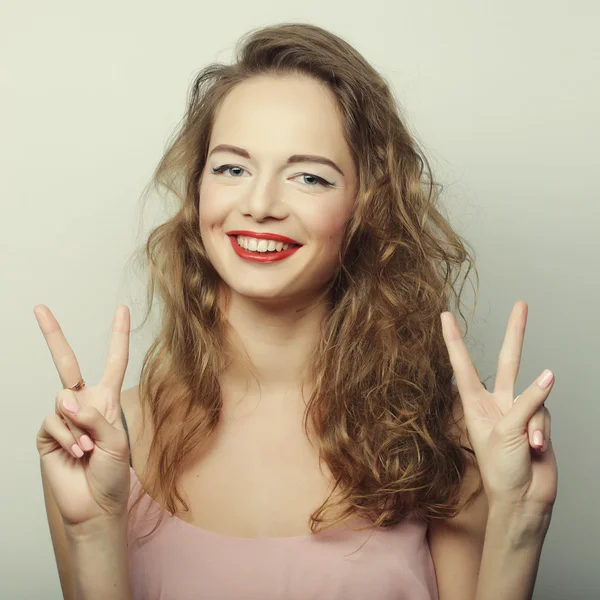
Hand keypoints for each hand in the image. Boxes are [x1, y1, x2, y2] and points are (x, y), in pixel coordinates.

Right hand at [35, 304, 131, 527]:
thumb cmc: (113, 473)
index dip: (118, 335)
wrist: (95, 504)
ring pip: (63, 401)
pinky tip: (77, 454)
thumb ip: (94, 417)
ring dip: (79, 428)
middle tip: (39, 308)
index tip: (122, 309)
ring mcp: (63, 418)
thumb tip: (65, 400)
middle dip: (53, 335)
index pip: (114, 361)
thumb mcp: (117, 441)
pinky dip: (68, 438)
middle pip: (66, 363)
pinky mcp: (47, 434)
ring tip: (89, 450)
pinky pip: (53, 422)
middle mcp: (83, 403)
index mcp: (107, 400)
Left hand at [441, 301, 557, 511]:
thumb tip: (548, 375)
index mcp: (474, 404)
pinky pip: (546, 413)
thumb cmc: (501, 470)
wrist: (523, 499)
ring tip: (529, 444)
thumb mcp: (505, 433)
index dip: (454, 340)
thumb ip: (527, 402)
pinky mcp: (539, 421)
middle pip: (509, 361)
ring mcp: (519, 411)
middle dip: (516, 333)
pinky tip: (537, 447)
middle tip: (521, 304)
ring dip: (534, 421)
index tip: (444, 315)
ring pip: (535, 394)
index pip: (463, 365)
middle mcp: (497, 402)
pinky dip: (543, 430)